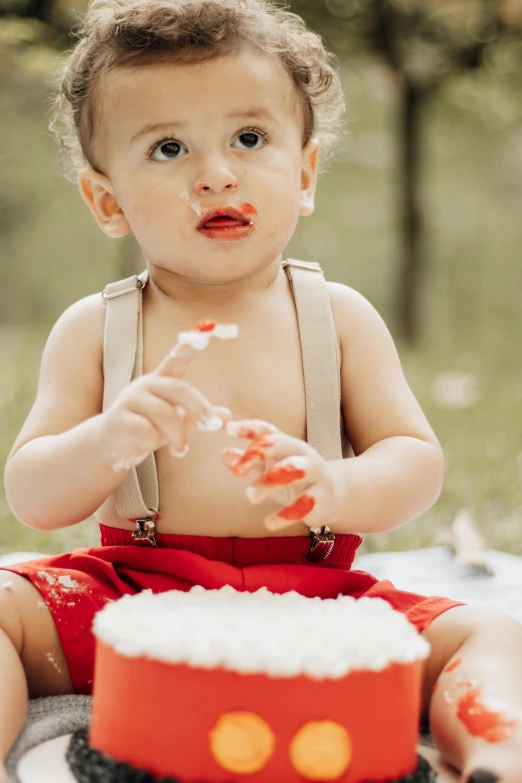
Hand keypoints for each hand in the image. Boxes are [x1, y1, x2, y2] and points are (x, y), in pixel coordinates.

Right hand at [96, 328, 233, 471]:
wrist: (110, 444)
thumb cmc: (148, 427)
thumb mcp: (176, 420)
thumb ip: (199, 417)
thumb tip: (227, 417)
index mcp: (161, 381)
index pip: (176, 359)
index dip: (189, 347)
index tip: (204, 336)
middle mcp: (146, 385)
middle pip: (180, 389)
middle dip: (199, 409)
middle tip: (212, 427)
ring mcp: (129, 400)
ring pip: (165, 414)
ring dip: (178, 436)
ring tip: (180, 450)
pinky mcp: (118, 419)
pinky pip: (146, 431)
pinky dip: (154, 442)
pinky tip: (150, 446)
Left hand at [221, 420, 342, 530]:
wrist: (333, 496)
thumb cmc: (293, 481)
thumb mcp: (269, 472)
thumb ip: (248, 464)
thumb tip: (223, 455)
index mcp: (287, 445)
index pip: (268, 431)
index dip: (249, 428)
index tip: (228, 429)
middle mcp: (302, 454)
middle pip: (279, 445)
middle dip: (256, 454)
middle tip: (236, 470)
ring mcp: (315, 473)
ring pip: (295, 470)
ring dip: (270, 480)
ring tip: (250, 497)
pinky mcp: (323, 496)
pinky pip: (303, 503)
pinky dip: (284, 514)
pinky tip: (268, 523)